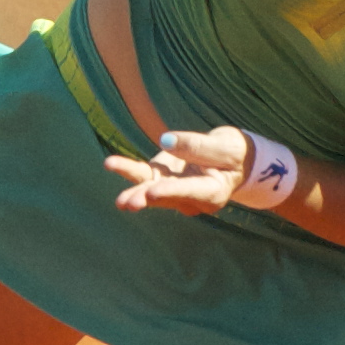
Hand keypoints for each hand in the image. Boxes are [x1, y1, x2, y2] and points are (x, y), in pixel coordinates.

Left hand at [104, 126, 250, 215]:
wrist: (231, 157)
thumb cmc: (233, 151)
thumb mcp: (225, 145)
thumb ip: (197, 145)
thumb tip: (164, 141)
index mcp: (213, 192)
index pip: (191, 191)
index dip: (171, 191)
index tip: (153, 192)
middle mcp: (191, 198)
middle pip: (166, 197)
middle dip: (146, 198)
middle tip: (128, 203)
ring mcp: (174, 190)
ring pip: (150, 189)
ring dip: (134, 192)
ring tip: (119, 199)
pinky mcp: (162, 178)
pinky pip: (143, 175)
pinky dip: (127, 170)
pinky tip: (111, 164)